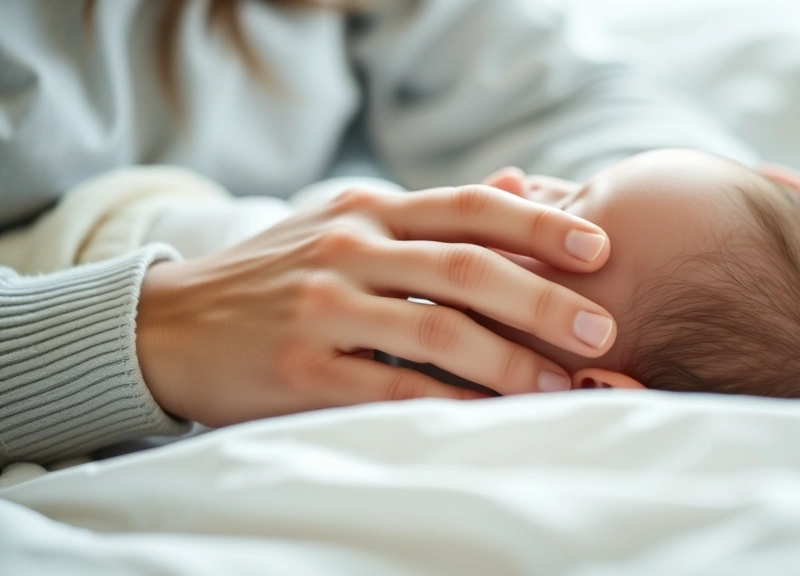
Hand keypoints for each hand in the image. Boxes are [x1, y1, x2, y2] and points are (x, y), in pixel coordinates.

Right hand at [136, 185, 615, 426]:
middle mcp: (350, 249)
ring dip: (509, 362)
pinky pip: (395, 388)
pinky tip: (490, 417)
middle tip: (600, 329)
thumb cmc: (277, 275)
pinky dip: (451, 404)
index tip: (599, 248)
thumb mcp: (346, 222)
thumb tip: (517, 183)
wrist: (170, 323)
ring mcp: (323, 306)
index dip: (539, 226)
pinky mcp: (303, 368)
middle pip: (466, 267)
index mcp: (369, 211)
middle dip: (542, 299)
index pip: (469, 207)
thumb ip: (431, 212)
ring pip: (437, 330)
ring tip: (559, 384)